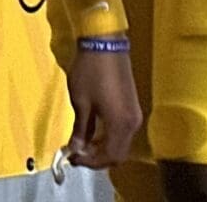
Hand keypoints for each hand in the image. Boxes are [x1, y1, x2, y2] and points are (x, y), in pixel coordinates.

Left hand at [62, 48, 140, 170]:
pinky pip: (121, 131)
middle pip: (117, 153)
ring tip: (80, 143)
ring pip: (120, 143)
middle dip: (96, 157)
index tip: (72, 159)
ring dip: (102, 147)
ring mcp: (134, 115)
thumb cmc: (91, 70)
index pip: (109, 156)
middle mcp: (132, 123)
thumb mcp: (80, 101)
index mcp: (120, 124)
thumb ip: (80, 129)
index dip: (90, 162)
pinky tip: (92, 131)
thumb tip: (76, 147)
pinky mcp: (131, 107)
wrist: (105, 44)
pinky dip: (107, 136)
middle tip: (76, 153)